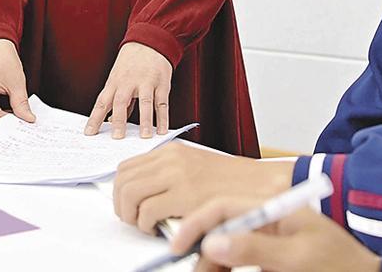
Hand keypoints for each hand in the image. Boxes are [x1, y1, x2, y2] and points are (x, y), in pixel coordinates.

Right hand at [0, 39, 36, 125]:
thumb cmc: (1, 56)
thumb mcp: (16, 82)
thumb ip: (21, 103)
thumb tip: (27, 118)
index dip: (1, 123)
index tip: (16, 126)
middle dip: (3, 120)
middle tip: (20, 122)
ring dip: (1, 115)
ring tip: (16, 115)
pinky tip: (10, 110)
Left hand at [86, 41, 172, 138]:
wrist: (150, 39)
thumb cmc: (131, 61)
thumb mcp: (118, 76)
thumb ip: (116, 99)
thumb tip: (111, 121)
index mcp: (115, 81)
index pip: (102, 102)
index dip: (95, 118)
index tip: (89, 133)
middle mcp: (129, 81)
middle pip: (122, 101)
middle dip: (119, 120)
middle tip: (117, 137)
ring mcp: (147, 82)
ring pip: (145, 102)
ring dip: (145, 121)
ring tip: (144, 136)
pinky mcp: (162, 83)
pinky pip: (162, 102)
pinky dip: (163, 117)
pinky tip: (162, 129)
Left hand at [114, 144, 292, 233]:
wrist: (261, 186)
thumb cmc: (231, 184)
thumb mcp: (196, 169)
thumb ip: (170, 175)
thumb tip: (144, 193)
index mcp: (172, 152)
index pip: (127, 168)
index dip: (120, 191)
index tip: (127, 205)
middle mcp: (171, 160)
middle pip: (122, 180)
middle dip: (121, 205)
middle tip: (132, 219)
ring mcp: (177, 175)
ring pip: (129, 195)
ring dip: (131, 215)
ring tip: (145, 225)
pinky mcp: (185, 195)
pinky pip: (146, 212)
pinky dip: (145, 225)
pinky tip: (159, 230)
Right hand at [171, 199, 380, 271]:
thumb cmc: (341, 265)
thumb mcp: (297, 257)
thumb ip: (255, 247)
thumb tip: (212, 243)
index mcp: (276, 208)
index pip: (225, 206)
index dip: (198, 223)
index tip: (178, 246)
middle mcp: (269, 221)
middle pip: (222, 230)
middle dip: (205, 252)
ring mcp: (270, 242)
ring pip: (228, 251)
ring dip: (215, 265)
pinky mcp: (271, 261)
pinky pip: (240, 264)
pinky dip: (228, 269)